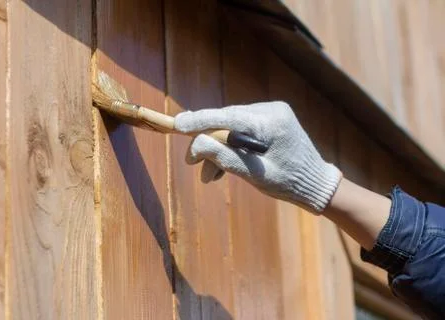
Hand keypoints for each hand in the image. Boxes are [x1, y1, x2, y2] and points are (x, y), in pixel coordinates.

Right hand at [174, 101, 341, 212]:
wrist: (315, 184)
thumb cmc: (288, 183)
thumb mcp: (254, 175)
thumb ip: (224, 158)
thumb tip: (196, 144)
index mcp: (272, 123)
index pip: (228, 117)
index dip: (200, 120)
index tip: (178, 124)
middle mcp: (272, 110)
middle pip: (227, 122)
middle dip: (208, 143)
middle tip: (192, 163)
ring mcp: (272, 113)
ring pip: (231, 127)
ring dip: (218, 149)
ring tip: (209, 176)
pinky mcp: (270, 119)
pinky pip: (241, 129)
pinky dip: (230, 147)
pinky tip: (221, 167)